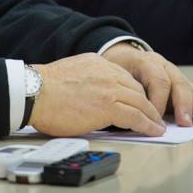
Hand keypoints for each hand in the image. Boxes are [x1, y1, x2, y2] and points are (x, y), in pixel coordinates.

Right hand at [29, 53, 165, 136]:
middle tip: (153, 115)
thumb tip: (91, 95)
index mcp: (97, 62)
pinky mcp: (108, 106)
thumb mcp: (71, 73)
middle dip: (147, 103)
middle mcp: (107, 72)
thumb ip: (87, 79)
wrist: (35, 92)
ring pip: (140, 102)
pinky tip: (152, 130)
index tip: (139, 101)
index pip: (124, 77)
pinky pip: (135, 117)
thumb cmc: (43, 89)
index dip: (134, 92)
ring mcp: (109, 88)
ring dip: (151, 115)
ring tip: (157, 125)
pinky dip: (147, 125)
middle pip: (136, 89)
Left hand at [102, 43, 192, 127]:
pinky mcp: (179, 81)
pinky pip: (192, 93)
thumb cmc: (116, 71)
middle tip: (184, 123)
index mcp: (144, 61)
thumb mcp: (113, 78)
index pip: (157, 80)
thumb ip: (123, 94)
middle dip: (182, 105)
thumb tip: (130, 119)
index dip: (158, 100)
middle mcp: (162, 64)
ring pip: (188, 87)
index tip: (155, 119)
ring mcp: (172, 72)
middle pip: (177, 82)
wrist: (120, 57)